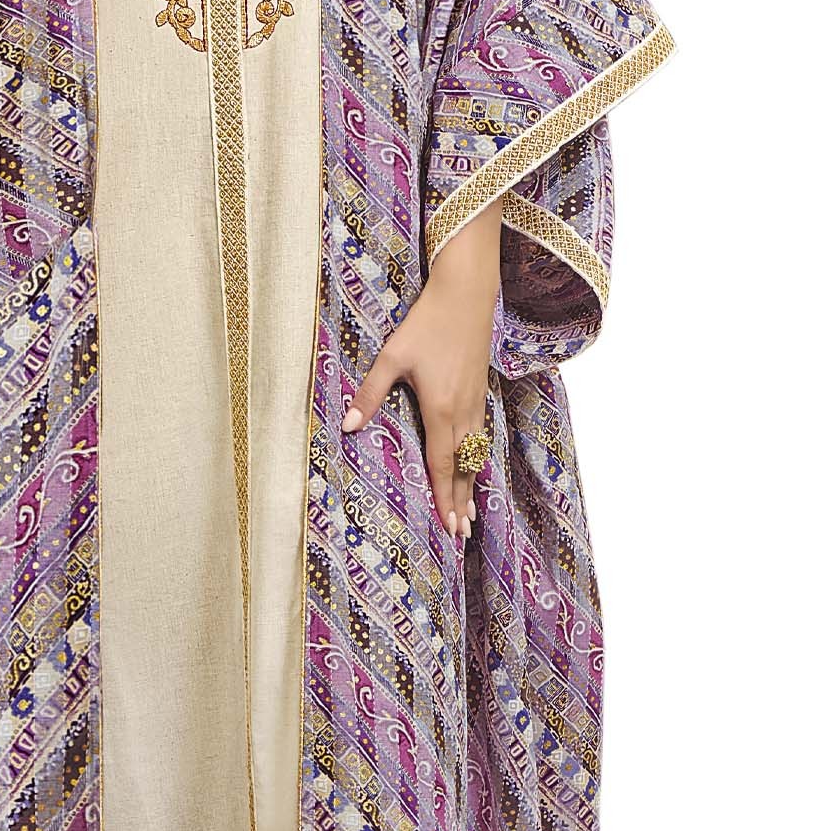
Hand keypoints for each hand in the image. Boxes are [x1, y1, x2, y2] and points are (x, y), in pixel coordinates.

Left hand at [341, 246, 496, 543]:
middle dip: (461, 503)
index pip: (442, 465)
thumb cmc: (427, 324)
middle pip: (463, 468)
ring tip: (470, 515)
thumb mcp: (392, 357)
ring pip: (475, 455)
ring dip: (471, 485)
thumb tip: (349, 426)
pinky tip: (474, 468)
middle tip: (461, 535)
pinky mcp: (481, 392)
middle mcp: (464, 413)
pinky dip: (477, 461)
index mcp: (442, 410)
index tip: (448, 527)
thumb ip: (370, 393)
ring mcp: (476, 403)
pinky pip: (479, 437)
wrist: (466, 295)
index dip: (445, 498)